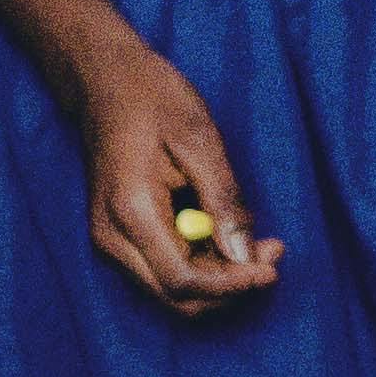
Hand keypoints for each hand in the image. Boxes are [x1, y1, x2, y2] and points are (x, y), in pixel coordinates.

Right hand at [68, 37, 278, 318]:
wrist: (103, 80)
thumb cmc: (151, 97)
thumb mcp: (198, 137)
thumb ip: (223, 199)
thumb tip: (246, 256)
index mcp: (130, 211)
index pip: (182, 281)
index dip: (231, 285)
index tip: (271, 269)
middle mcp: (112, 237)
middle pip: (176, 297)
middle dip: (229, 286)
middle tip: (272, 254)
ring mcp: (110, 239)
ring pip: (171, 288)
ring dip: (219, 277)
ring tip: (260, 243)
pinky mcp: (119, 235)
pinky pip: (164, 266)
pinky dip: (201, 261)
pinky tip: (227, 234)